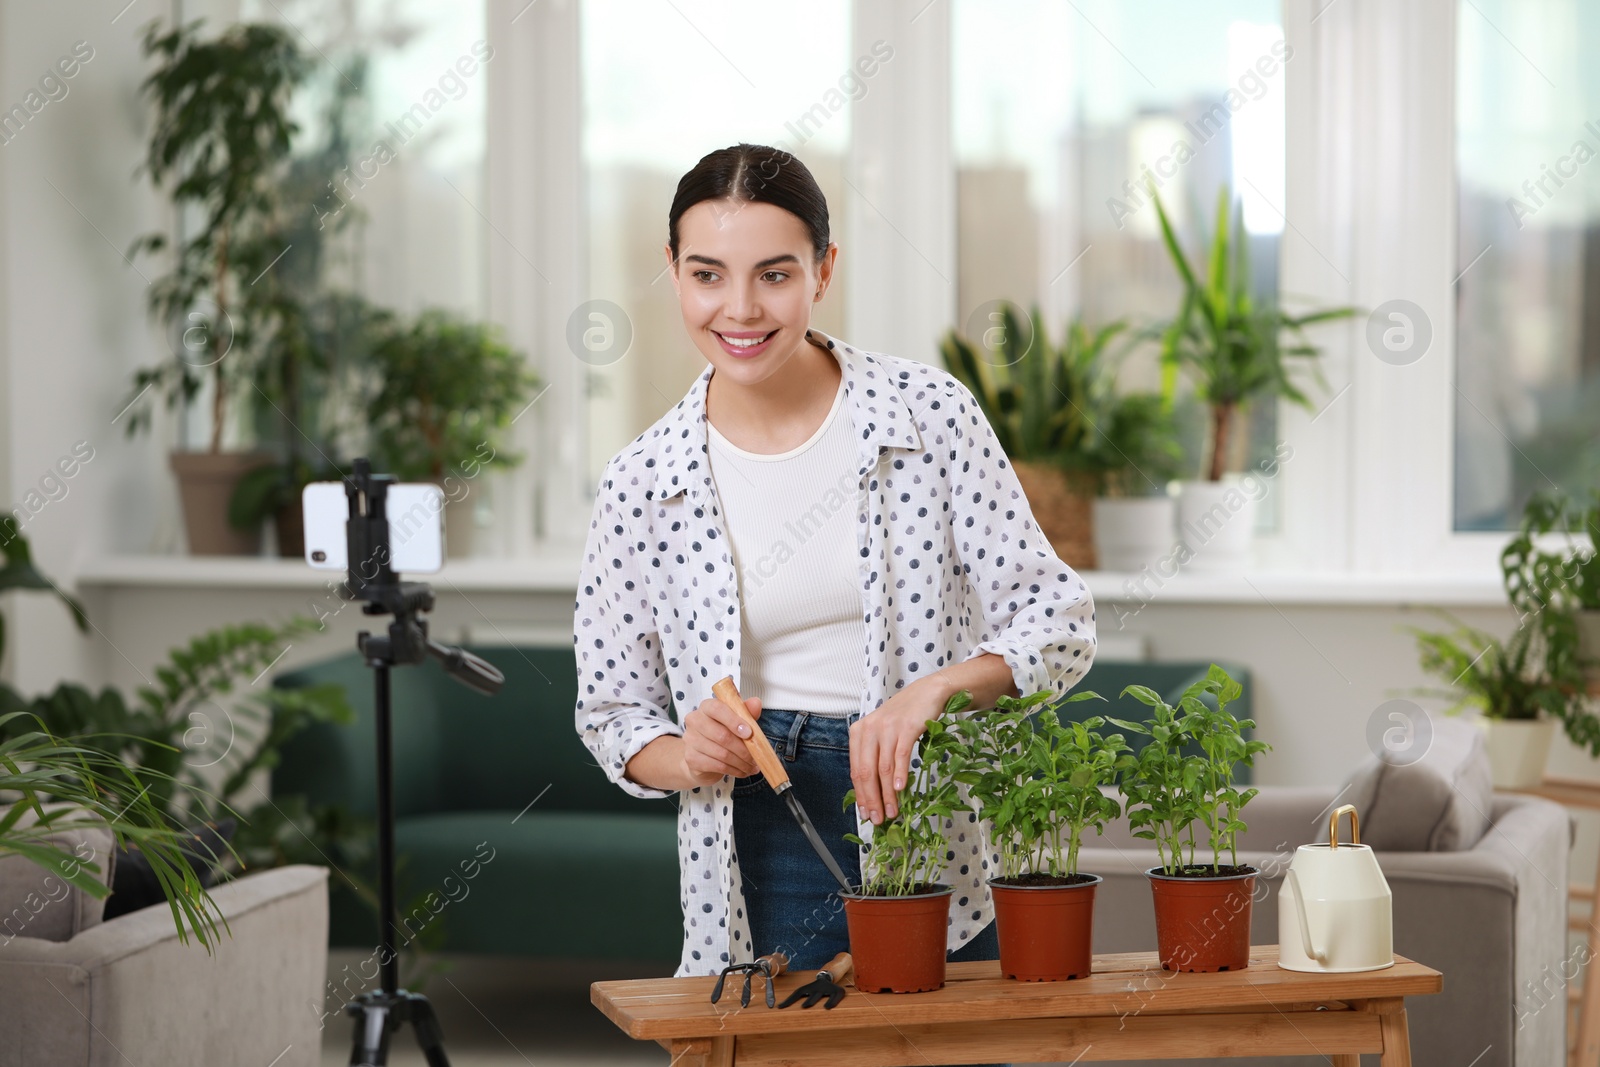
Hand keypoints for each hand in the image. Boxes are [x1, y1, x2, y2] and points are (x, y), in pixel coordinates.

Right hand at [681, 695, 763, 785]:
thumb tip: (756, 703)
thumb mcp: (737, 720)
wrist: (703, 756)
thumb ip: (746, 712)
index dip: (734, 721)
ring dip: (741, 762)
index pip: (717, 709)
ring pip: (722, 753)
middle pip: (722, 735)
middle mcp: (694, 721)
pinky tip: (741, 771)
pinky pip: (717, 766)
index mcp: (706, 707)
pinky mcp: (691, 758)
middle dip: (743, 749)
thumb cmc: (722, 733)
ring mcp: (690, 740)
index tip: (749, 733)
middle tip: (756, 757)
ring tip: (752, 766)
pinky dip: (734, 770)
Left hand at [849, 677, 949, 824]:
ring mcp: (888, 728)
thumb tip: (872, 793)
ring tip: (892, 811)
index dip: (860, 795)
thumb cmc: (903, 717)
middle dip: (871, 799)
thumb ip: (874, 757)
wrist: (927, 693)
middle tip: (878, 819)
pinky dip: (900, 775)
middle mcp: (869, 729)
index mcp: (859, 732)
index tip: (865, 814)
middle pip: (866, 772)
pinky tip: (901, 790)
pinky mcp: (906, 727)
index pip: (855, 770)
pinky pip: (900, 756)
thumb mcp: (882, 734)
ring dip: (887, 794)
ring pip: (883, 768)